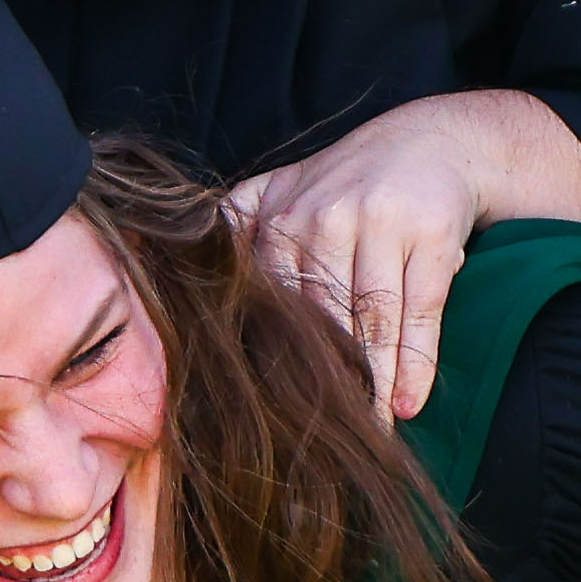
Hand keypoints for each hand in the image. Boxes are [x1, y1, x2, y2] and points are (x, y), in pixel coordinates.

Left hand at [226, 89, 580, 416]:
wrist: (431, 140)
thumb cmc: (345, 181)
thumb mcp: (282, 189)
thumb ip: (233, 223)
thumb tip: (149, 249)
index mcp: (285, 219)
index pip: (275, 305)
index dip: (274, 361)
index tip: (266, 413)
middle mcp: (327, 219)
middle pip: (323, 321)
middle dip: (322, 384)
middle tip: (315, 440)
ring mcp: (381, 226)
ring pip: (372, 321)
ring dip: (373, 385)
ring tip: (369, 436)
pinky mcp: (430, 236)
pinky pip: (421, 310)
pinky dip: (417, 361)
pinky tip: (408, 403)